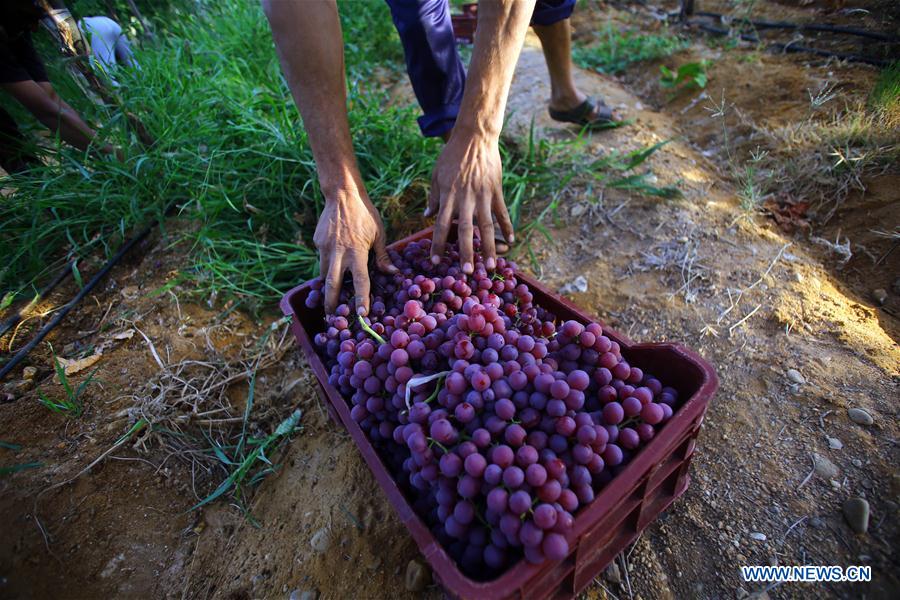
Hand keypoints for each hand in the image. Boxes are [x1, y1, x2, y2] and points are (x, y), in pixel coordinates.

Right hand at [315, 186, 396, 314]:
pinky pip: (322, 260)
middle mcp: (338, 252)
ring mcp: (325, 247)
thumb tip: (394, 273)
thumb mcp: (379, 233)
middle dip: (331, 303)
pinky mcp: (317, 242)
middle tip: (331, 317)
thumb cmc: (365, 214)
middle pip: (332, 284)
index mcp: (356, 251)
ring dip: (327, 287)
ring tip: (329, 301)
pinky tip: (331, 268)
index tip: (361, 314)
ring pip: (324, 273)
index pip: (360, 280)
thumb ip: (383, 256)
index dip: (361, 299)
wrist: (342, 194)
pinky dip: (327, 267)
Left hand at [426, 133, 513, 272]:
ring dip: (488, 247)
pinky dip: (507, 227)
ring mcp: (483, 195)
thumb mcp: (436, 175)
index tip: (435, 262)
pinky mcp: (496, 191)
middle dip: (466, 253)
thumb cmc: (452, 156)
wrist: (474, 137)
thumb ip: (432, 197)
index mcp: (448, 195)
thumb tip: (426, 216)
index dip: (437, 244)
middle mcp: (465, 198)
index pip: (439, 225)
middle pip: (464, 230)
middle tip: (468, 273)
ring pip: (486, 226)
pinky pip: (502, 213)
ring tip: (491, 265)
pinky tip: (511, 241)